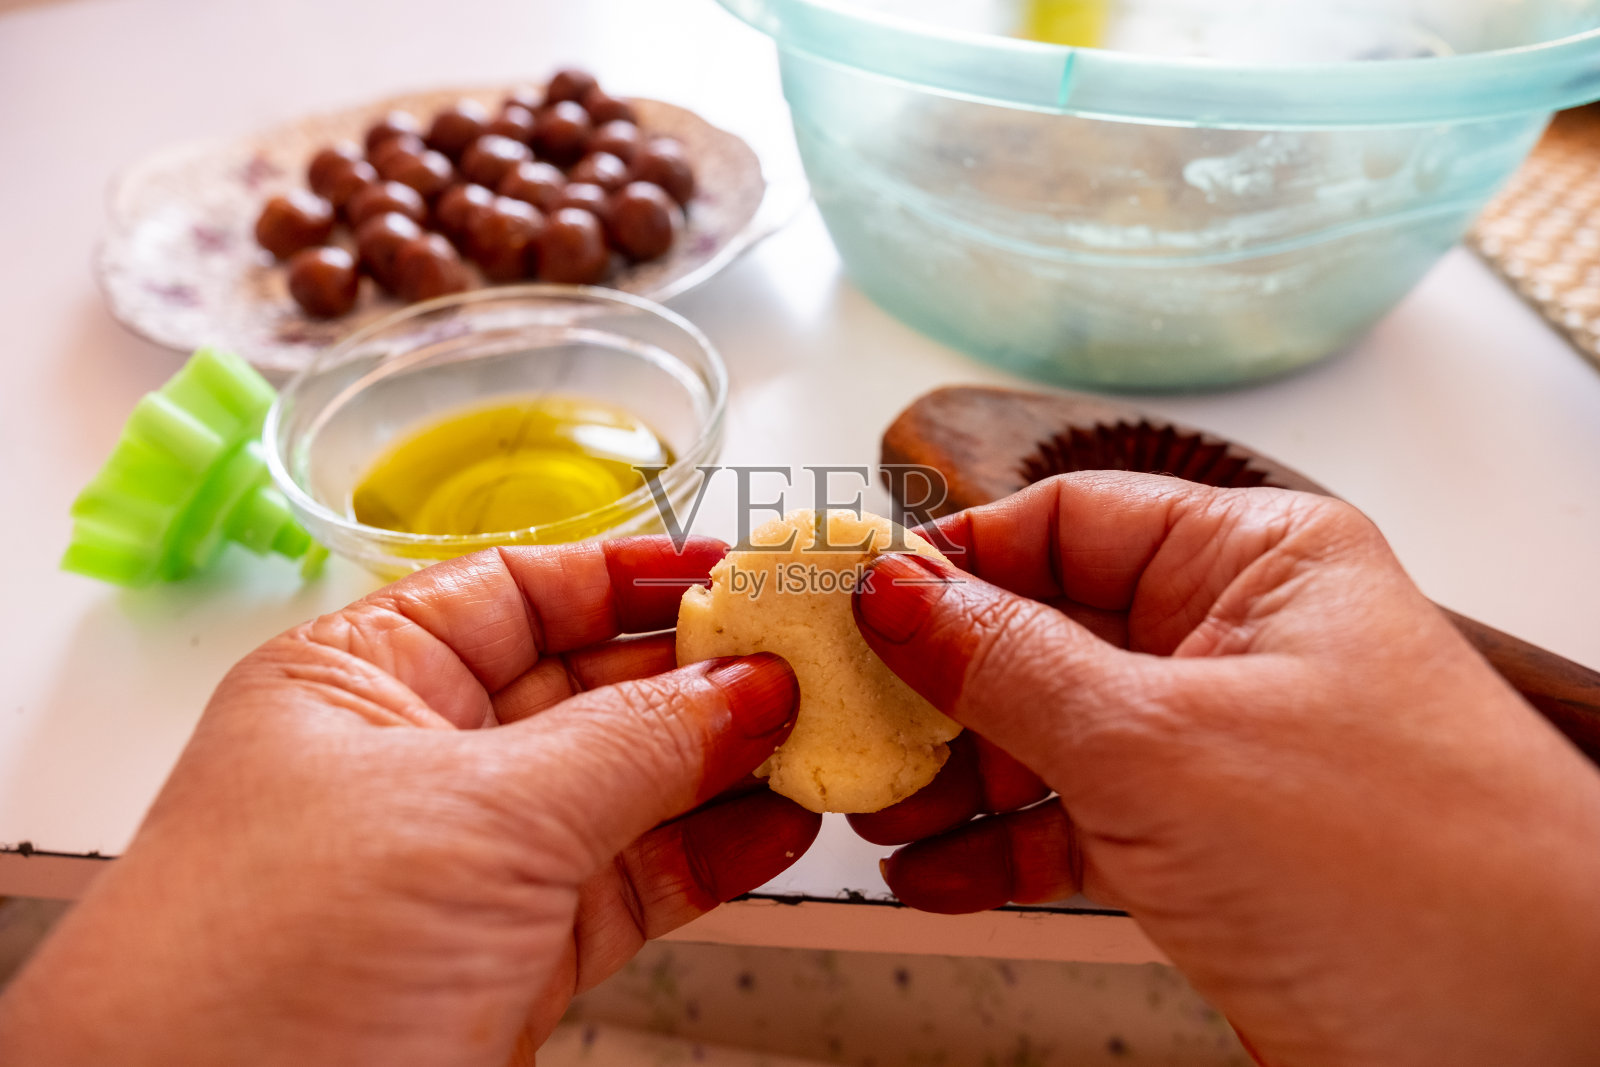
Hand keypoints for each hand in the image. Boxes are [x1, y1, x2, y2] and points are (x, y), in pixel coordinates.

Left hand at [0, 537, 818, 1066]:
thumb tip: (745, 687)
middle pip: (585, 685)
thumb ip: (629, 744)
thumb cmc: (269, 974)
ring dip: (723, 767)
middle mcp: (415, 761)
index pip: (519, 590)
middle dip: (699, 674)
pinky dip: (708, 855)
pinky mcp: (511, 957)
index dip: (630, 575)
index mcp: (363, 681)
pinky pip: (631, 882)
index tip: (734, 572)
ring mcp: (468, 865)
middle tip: (807, 661)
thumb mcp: (473, 818)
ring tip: (818, 741)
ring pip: (622, 788)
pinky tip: (776, 829)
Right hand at [851, 473, 1599, 1066]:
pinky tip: (938, 875)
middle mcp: (1232, 641)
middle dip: (940, 687)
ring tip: (882, 814)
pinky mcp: (1206, 842)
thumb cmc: (1405, 869)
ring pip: (1048, 731)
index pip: (1063, 519)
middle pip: (1042, 630)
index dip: (953, 560)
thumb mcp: (1159, 743)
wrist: (1527, 1047)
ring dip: (956, 777)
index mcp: (1250, 563)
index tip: (859, 606)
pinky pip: (1076, 817)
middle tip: (854, 726)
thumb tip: (895, 590)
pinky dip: (1001, 846)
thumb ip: (1008, 663)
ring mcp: (1216, 747)